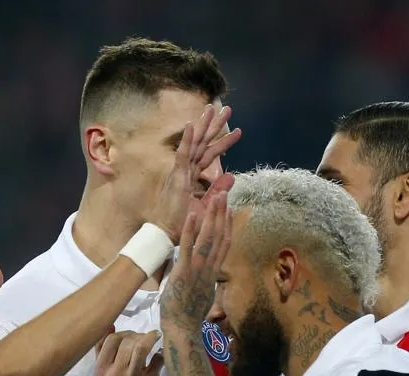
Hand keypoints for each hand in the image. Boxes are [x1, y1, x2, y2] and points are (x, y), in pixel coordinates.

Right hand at [95, 330, 167, 375]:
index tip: (133, 337)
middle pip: (126, 341)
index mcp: (101, 373)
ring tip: (157, 337)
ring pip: (140, 347)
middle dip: (139, 335)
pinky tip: (162, 355)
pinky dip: (161, 353)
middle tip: (147, 338)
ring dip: (150, 338)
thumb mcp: (109, 375)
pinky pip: (157, 358)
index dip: (124, 333)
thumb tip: (110, 325)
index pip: (110, 340)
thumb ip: (105, 351)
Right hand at [148, 104, 240, 241]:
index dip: (224, 142)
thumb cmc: (185, 223)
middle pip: (204, 143)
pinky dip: (186, 140)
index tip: (238, 131)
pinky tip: (191, 125)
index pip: (211, 154)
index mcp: (192, 176)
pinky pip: (182, 155)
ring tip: (212, 108)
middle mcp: (187, 170)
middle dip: (215, 126)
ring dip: (203, 126)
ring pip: (194, 143)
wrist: (169, 234)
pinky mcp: (177, 177)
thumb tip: (233, 176)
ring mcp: (181, 172)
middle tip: (227, 109)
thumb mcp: (208, 205)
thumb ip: (218, 190)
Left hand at [159, 192, 231, 328]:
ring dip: (211, 216)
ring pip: (208, 238)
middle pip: (220, 236)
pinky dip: (190, 230)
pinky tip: (192, 214)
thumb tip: (205, 274)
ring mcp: (197, 269)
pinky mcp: (183, 271)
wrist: (182, 329)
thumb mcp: (202, 294)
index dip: (227, 226)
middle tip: (224, 194)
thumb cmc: (188, 314)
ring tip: (215, 197)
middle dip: (222, 214)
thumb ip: (204, 281)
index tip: (229, 210)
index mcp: (212, 273)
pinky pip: (187, 247)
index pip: (224, 245)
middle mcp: (209, 268)